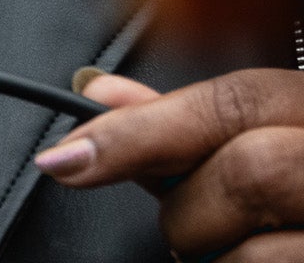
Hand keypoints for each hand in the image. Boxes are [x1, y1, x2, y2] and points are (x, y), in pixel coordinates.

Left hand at [38, 68, 303, 256]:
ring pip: (255, 253)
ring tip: (243, 251)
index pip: (233, 105)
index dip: (139, 131)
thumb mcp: (277, 133)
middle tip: (187, 225)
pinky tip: (268, 262)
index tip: (64, 160)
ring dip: (219, 260)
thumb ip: (195, 120)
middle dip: (190, 208)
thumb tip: (101, 94)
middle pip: (248, 173)